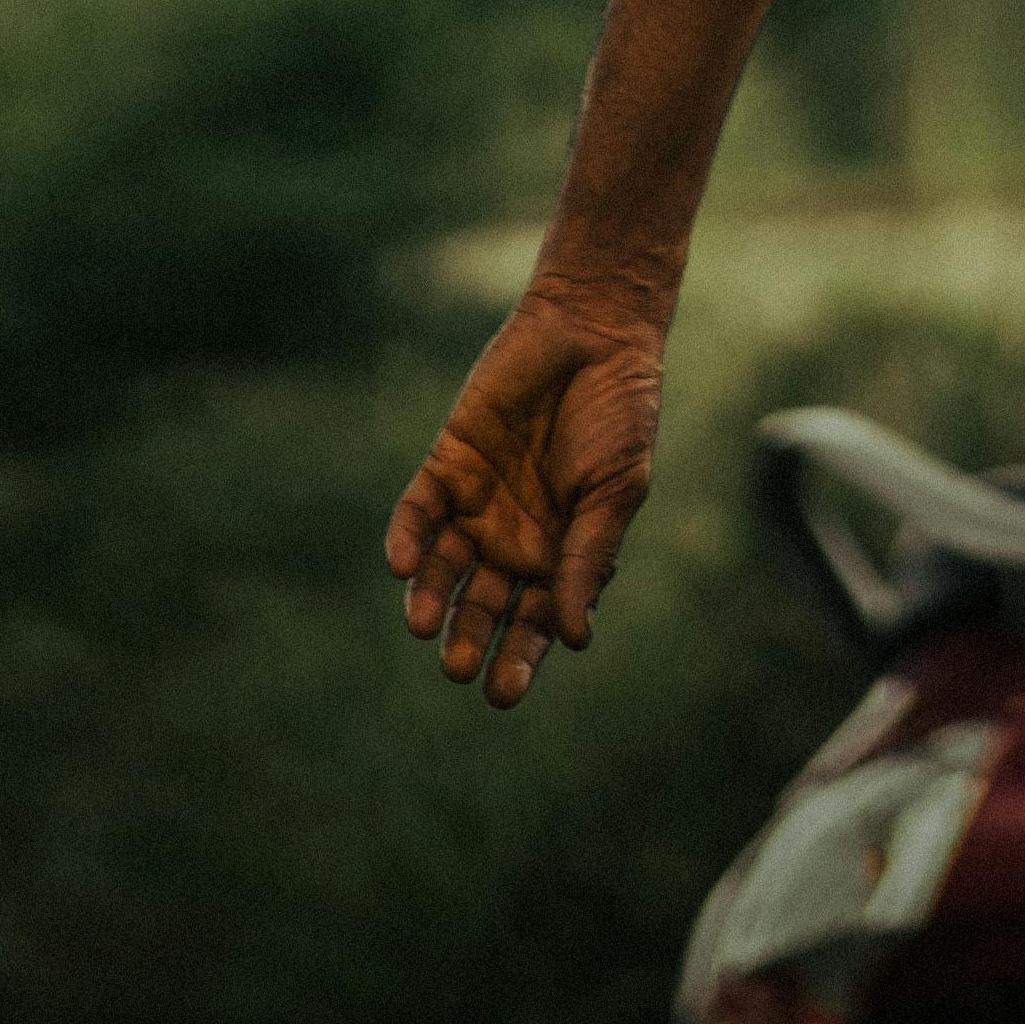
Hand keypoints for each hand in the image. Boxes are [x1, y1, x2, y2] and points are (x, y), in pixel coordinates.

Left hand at [383, 285, 664, 707]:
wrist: (593, 331)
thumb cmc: (619, 412)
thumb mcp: (615, 490)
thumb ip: (588, 557)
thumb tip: (572, 637)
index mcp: (560, 551)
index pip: (534, 619)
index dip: (519, 656)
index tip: (503, 691)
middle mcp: (514, 537)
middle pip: (483, 604)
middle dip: (470, 638)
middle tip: (459, 669)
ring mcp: (478, 502)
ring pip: (443, 567)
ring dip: (431, 599)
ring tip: (425, 626)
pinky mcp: (448, 463)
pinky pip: (419, 511)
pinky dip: (408, 538)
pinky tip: (405, 565)